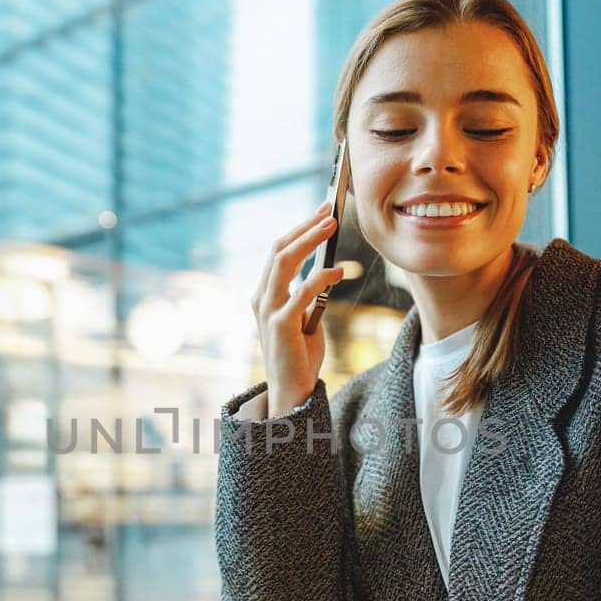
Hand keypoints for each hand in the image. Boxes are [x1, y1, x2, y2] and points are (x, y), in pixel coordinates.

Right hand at [251, 202, 345, 415]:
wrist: (292, 391)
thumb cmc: (300, 354)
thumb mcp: (304, 317)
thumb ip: (307, 294)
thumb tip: (325, 268)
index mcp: (265, 293)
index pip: (279, 251)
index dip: (300, 228)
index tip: (323, 211)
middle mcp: (262, 298)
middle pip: (279, 249)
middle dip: (305, 227)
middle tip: (330, 210)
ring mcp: (268, 311)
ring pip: (284, 263)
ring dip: (309, 240)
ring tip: (332, 226)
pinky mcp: (280, 325)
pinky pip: (301, 292)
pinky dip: (320, 277)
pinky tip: (338, 271)